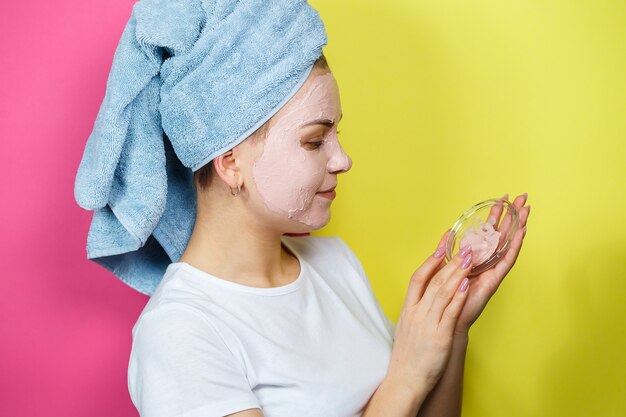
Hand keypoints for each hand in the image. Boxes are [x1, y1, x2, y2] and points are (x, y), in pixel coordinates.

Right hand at [387, 232, 474, 393]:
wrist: (405, 380)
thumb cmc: (407, 356)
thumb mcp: (406, 328)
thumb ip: (416, 311)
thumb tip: (424, 299)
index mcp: (407, 310)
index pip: (417, 279)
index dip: (430, 261)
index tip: (441, 247)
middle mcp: (416, 313)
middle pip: (433, 282)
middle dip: (450, 263)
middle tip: (464, 248)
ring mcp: (427, 324)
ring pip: (442, 293)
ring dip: (457, 274)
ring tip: (469, 259)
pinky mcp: (439, 337)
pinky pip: (449, 312)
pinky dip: (458, 297)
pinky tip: (466, 285)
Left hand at [452, 192, 530, 335]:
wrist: (446, 319)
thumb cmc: (445, 296)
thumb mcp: (442, 266)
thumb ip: (447, 250)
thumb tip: (448, 232)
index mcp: (475, 256)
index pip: (488, 230)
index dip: (495, 214)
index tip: (502, 197)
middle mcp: (486, 261)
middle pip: (502, 233)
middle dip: (512, 215)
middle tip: (522, 197)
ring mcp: (492, 270)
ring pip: (507, 243)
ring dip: (518, 226)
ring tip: (526, 209)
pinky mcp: (494, 280)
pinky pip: (506, 261)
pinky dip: (514, 246)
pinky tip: (522, 232)